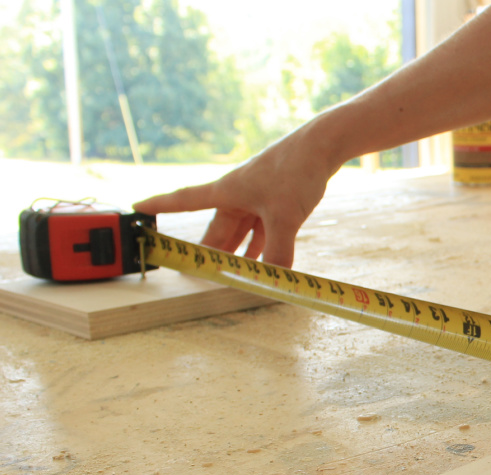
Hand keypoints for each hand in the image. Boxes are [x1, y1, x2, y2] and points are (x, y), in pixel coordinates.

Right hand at [133, 127, 338, 267]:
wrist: (322, 146)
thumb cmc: (295, 171)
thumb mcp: (285, 216)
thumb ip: (278, 252)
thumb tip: (273, 280)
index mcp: (226, 192)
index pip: (183, 201)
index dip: (160, 206)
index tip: (137, 208)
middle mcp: (237, 195)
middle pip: (217, 230)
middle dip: (208, 252)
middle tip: (194, 272)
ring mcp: (257, 198)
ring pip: (241, 233)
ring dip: (235, 254)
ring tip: (226, 276)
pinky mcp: (277, 202)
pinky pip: (263, 231)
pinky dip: (262, 248)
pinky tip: (263, 263)